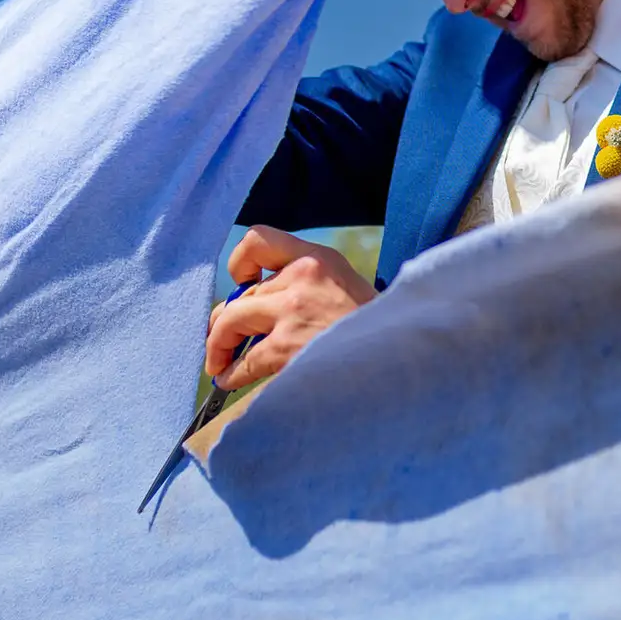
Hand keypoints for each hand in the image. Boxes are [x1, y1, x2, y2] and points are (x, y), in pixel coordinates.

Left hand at [204, 226, 376, 390]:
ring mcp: (293, 311)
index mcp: (317, 258)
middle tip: (222, 338)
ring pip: (231, 321)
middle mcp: (302, 276)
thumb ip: (305, 284)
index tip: (244, 283)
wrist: (402, 352)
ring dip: (219, 345)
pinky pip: (244, 359)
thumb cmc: (375, 326)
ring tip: (218, 363)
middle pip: (241, 293)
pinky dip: (231, 373)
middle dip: (225, 319)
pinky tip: (230, 381)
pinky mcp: (288, 347)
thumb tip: (256, 303)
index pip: (257, 239)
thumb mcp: (344, 284)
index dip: (240, 262)